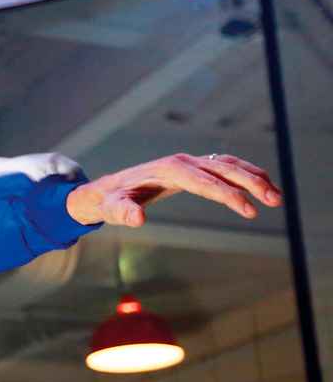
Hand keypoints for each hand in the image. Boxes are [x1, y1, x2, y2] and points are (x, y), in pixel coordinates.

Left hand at [66, 153, 281, 226]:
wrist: (107, 189)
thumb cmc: (111, 201)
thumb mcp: (113, 210)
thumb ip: (124, 213)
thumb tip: (138, 220)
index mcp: (169, 170)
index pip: (205, 182)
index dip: (228, 195)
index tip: (248, 210)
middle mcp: (182, 162)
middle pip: (224, 168)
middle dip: (251, 183)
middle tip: (274, 201)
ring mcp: (189, 162)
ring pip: (229, 165)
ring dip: (254, 178)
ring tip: (275, 197)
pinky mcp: (193, 167)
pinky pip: (225, 167)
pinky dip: (245, 174)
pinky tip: (260, 187)